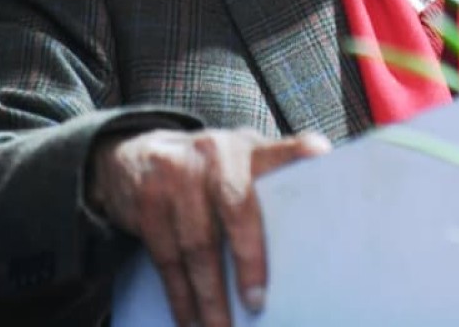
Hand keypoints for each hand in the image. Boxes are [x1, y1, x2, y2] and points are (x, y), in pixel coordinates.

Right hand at [88, 126, 330, 326]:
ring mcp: (176, 176)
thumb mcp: (239, 161)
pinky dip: (179, 294)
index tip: (320, 157)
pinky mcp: (147, 203)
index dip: (296, 153)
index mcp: (245, 148)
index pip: (276, 151)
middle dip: (249, 260)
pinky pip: (166, 258)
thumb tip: (315, 199)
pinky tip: (189, 318)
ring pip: (197, 245)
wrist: (138, 157)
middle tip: (257, 303)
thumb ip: (271, 178)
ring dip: (209, 295)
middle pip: (236, 209)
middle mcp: (213, 155)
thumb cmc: (206, 170)